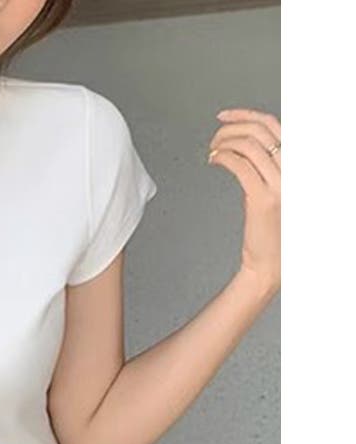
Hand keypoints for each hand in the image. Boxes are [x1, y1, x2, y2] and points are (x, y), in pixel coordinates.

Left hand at [208, 107, 280, 299]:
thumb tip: (243, 146)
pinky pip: (240, 165)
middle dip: (232, 127)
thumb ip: (264, 167)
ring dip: (223, 143)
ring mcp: (280, 183)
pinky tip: (214, 161)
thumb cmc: (270, 230)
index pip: (275, 125)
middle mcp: (293, 170)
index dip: (247, 115)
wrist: (271, 261)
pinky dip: (223, 158)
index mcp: (296, 165)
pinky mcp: (263, 198)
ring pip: (249, 145)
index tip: (224, 117)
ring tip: (212, 152)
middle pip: (260, 130)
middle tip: (214, 136)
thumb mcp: (272, 189)